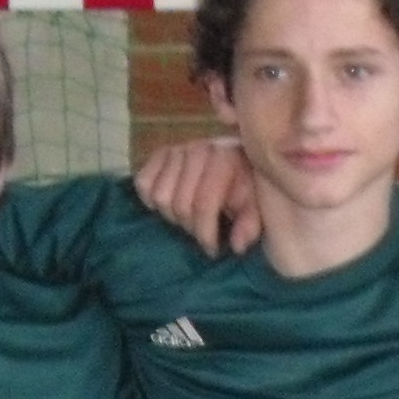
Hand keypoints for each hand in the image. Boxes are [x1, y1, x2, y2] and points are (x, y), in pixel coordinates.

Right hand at [135, 135, 259, 256]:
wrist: (238, 162)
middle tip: (202, 234)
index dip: (205, 234)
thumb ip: (250, 225)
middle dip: (191, 227)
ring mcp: (177, 149)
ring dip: (172, 216)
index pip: (203, 204)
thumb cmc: (246, 188)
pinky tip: (166, 207)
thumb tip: (237, 246)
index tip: (212, 250)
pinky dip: (149, 198)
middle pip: (180, 204)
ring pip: (160, 196)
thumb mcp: (255, 207)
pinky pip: (143, 181)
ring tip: (187, 220)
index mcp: (225, 158)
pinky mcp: (161, 154)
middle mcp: (198, 149)